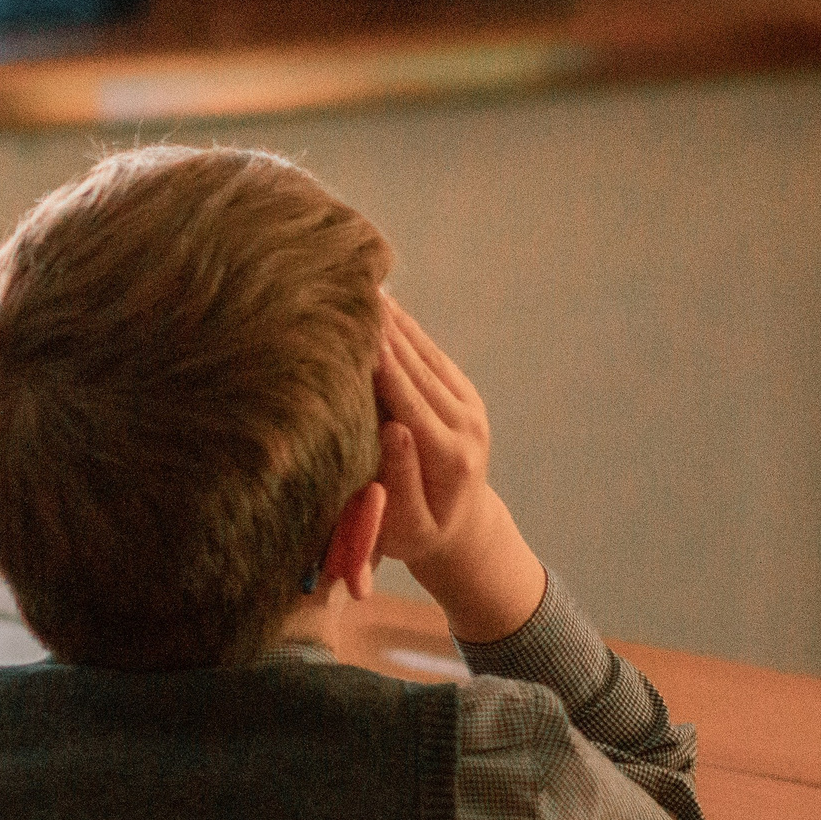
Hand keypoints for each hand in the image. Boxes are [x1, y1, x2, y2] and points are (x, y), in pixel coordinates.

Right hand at [372, 295, 545, 643]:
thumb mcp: (406, 525)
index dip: (381, 362)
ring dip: (396, 320)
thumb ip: (401, 480)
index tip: (355, 329)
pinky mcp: (466, 395)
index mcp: (449, 454)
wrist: (462, 530)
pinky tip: (384, 305)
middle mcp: (466, 423)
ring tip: (363, 284)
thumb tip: (395, 428)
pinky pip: (433, 356)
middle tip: (351, 291)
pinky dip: (408, 330)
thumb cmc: (418, 535)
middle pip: (418, 367)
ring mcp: (470, 405)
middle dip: (385, 330)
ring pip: (427, 354)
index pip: (408, 398)